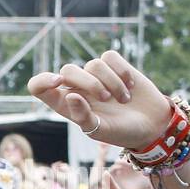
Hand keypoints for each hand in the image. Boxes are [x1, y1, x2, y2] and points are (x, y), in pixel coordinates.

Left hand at [27, 51, 171, 149]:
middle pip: (67, 70)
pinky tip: (131, 86)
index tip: (58, 82)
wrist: (151, 125)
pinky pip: (110, 57)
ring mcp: (96, 76)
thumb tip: (71, 95)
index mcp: (65, 104)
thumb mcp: (99, 131)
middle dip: (89, 82)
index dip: (42, 81)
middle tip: (106, 99)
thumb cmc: (121, 132)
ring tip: (124, 99)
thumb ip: (82, 117)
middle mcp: (77, 88)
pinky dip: (122, 71)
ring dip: (112, 82)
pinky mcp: (114, 66)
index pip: (38, 87)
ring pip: (93, 64)